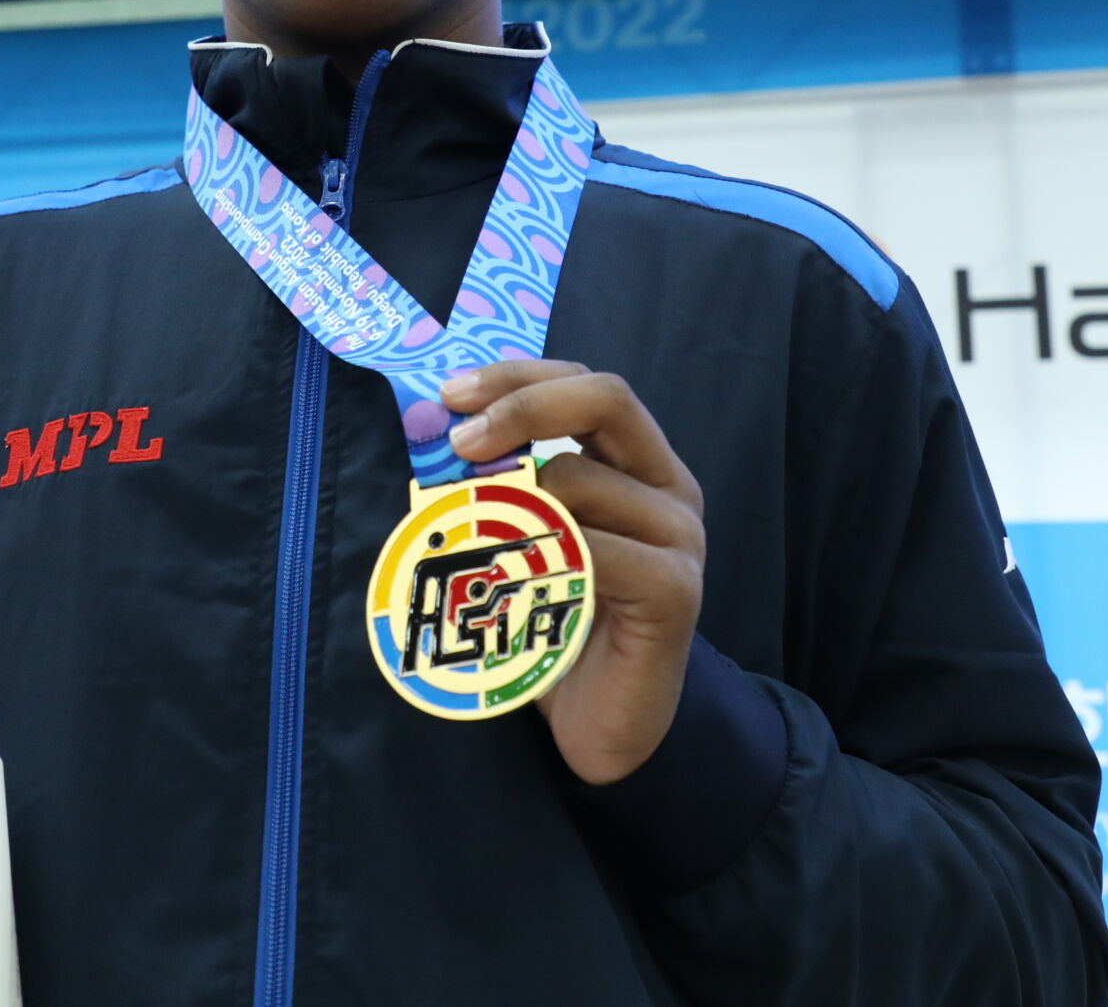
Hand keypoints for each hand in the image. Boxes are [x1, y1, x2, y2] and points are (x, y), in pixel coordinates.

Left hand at [443, 361, 705, 784]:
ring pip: (582, 480)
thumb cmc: (553, 628)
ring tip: (468, 545)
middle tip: (457, 440)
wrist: (602, 731)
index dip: (518, 377)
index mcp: (636, 464)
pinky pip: (598, 549)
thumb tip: (427, 435)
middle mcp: (668, 488)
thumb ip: (498, 487)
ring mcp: (680, 536)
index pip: (585, 384)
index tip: (450, 396)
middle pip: (606, 399)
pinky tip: (509, 587)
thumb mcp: (522, 541)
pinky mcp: (676, 590)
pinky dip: (541, 559)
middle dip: (522, 405)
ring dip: (510, 505)